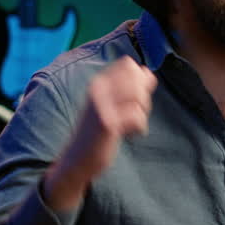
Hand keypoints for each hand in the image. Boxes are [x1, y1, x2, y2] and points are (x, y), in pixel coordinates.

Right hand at [44, 56, 156, 210]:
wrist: (77, 160)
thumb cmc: (98, 132)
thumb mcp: (112, 104)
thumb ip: (130, 88)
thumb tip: (147, 72)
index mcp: (98, 82)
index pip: (128, 64)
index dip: (140, 79)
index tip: (133, 98)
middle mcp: (97, 89)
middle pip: (137, 78)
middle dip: (144, 96)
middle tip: (133, 113)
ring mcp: (101, 105)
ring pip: (139, 96)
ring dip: (142, 113)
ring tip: (129, 124)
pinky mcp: (106, 122)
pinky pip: (137, 116)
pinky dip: (139, 128)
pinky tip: (129, 134)